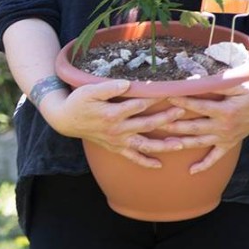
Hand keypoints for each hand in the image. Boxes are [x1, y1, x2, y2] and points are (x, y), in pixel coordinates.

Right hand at [43, 79, 189, 168]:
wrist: (66, 120)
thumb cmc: (78, 101)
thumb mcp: (89, 90)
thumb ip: (109, 87)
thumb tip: (128, 84)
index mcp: (112, 113)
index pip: (139, 105)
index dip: (155, 98)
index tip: (171, 92)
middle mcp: (117, 130)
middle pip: (147, 124)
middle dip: (166, 118)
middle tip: (182, 111)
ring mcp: (117, 141)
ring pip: (144, 145)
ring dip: (163, 145)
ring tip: (180, 144)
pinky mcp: (115, 148)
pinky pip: (132, 158)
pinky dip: (146, 162)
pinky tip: (159, 165)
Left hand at [162, 78, 248, 173]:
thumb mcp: (237, 84)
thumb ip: (216, 83)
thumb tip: (193, 80)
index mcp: (226, 111)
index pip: (200, 106)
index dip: (183, 102)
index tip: (166, 97)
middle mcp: (224, 127)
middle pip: (194, 127)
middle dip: (174, 125)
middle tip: (154, 123)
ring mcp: (225, 137)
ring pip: (199, 142)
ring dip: (181, 143)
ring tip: (163, 144)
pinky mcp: (228, 144)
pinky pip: (215, 158)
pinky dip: (204, 165)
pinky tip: (190, 171)